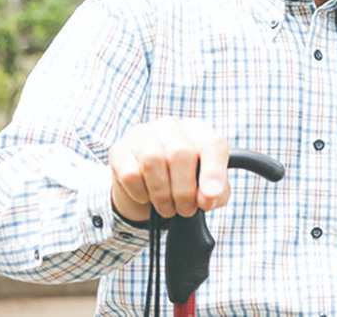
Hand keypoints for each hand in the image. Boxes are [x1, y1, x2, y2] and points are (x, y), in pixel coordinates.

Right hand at [108, 118, 229, 222]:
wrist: (144, 180)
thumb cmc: (182, 179)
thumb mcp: (205, 185)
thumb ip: (216, 192)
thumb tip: (209, 198)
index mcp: (200, 131)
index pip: (212, 144)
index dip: (214, 173)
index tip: (210, 197)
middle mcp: (172, 126)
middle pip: (181, 154)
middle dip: (184, 190)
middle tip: (185, 209)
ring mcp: (144, 134)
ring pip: (153, 161)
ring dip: (162, 194)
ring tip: (168, 208)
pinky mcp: (120, 149)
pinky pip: (130, 174)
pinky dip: (140, 192)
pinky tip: (147, 196)